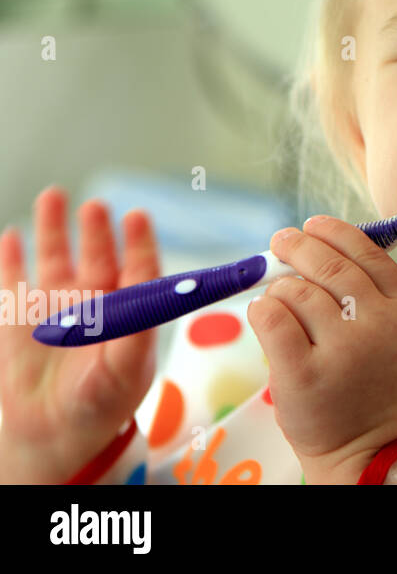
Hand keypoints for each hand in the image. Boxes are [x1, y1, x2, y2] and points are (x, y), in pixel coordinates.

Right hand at [0, 188, 159, 482]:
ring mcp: (55, 305)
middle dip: (97, 229)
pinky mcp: (18, 318)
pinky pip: (12, 282)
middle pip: (98, 254)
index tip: (138, 216)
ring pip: (55, 257)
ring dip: (53, 227)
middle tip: (96, 206)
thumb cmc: (104, 403)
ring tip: (55, 195)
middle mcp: (95, 299)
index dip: (139, 242)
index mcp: (129, 309)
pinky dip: (10, 259)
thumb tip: (150, 306)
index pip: (138, 267)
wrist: (57, 434)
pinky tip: (12, 237)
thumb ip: (136, 338)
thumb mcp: (126, 373)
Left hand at [247, 215, 396, 482]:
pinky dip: (263, 309)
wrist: (375, 454)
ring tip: (277, 296)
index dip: (337, 232)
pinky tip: (265, 314)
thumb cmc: (383, 395)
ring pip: (296, 290)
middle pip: (330, 265)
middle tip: (281, 240)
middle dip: (298, 245)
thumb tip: (330, 251)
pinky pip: (272, 318)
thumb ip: (380, 299)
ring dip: (279, 287)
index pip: (368, 253)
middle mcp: (377, 324)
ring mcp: (341, 349)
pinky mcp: (303, 373)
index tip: (315, 224)